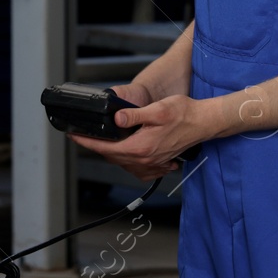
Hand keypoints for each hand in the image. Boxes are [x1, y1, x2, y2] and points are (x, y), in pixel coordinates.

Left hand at [69, 94, 208, 180]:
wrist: (203, 122)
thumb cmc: (183, 114)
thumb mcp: (156, 110)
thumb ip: (133, 116)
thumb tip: (116, 120)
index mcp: (140, 146)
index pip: (106, 147)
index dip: (87, 142)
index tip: (74, 136)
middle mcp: (145, 158)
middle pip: (112, 156)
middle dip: (96, 146)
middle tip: (84, 136)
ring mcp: (153, 162)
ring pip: (123, 162)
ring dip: (111, 153)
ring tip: (102, 142)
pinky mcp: (159, 162)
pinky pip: (137, 168)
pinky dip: (127, 161)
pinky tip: (126, 153)